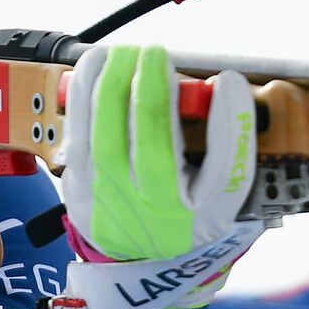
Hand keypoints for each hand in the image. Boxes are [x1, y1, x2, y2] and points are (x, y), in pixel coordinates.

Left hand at [58, 45, 256, 269]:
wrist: (143, 255)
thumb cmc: (187, 212)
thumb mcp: (223, 191)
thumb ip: (232, 142)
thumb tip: (226, 85)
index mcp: (198, 212)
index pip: (222, 166)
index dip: (229, 119)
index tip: (230, 80)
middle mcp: (153, 210)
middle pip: (153, 146)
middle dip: (153, 91)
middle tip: (157, 53)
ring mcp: (111, 198)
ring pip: (106, 136)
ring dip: (112, 85)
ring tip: (123, 52)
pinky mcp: (78, 184)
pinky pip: (77, 132)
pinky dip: (83, 94)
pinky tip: (94, 66)